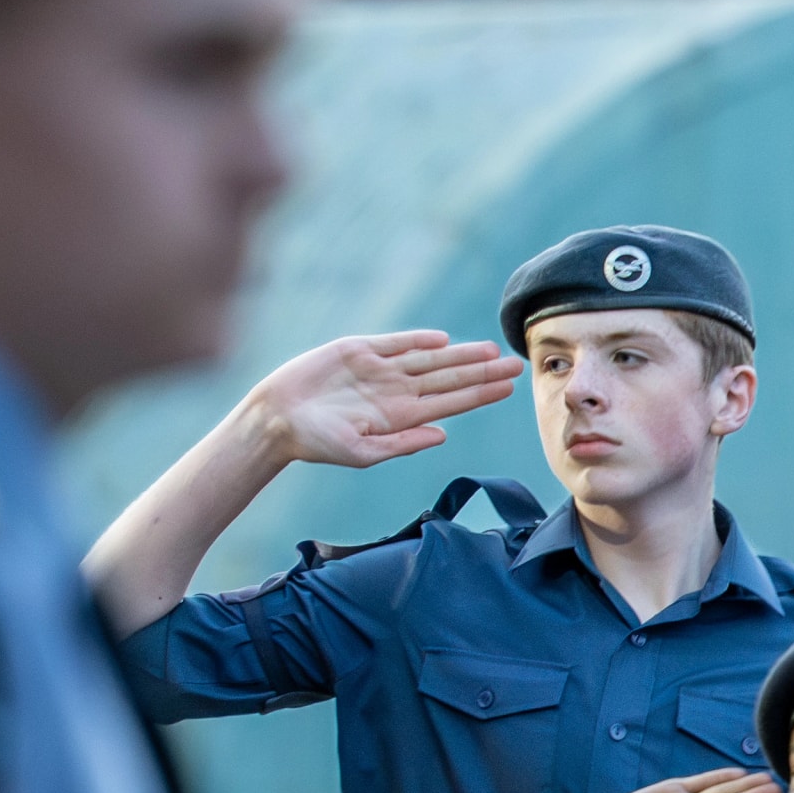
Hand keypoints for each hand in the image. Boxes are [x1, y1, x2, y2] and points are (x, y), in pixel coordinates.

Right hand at [247, 330, 523, 468]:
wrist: (277, 419)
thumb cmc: (317, 443)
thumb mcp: (362, 452)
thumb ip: (403, 443)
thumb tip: (443, 434)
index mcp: (401, 417)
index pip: (451, 403)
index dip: (480, 394)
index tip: (509, 388)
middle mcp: (396, 392)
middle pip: (448, 379)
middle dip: (481, 372)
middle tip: (516, 364)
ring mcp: (378, 370)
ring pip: (428, 359)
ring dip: (459, 355)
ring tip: (490, 350)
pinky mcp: (357, 351)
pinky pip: (394, 343)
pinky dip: (417, 340)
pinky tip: (443, 340)